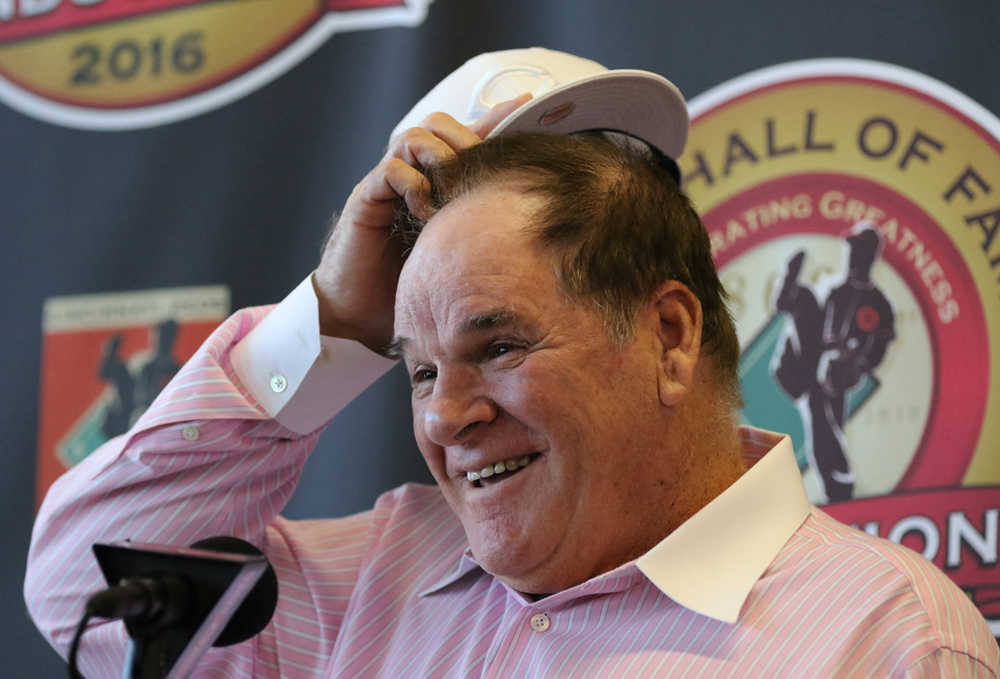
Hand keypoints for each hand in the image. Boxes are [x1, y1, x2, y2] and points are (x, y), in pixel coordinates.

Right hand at [313, 93, 530, 352]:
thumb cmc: (416, 284)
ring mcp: (389, 184)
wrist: (365, 315)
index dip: (497, 118)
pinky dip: (413, 183)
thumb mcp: (463, 251)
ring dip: (439, 158)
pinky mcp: (368, 199)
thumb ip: (486, 226)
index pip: (469, 135)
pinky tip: (426, 213)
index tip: (529, 104)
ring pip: (415, 138)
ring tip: (451, 192)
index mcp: (439, 181)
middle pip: (440, 125)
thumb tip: (535, 214)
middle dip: (466, 139)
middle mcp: (414, 175)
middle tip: (481, 170)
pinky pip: (391, 169)